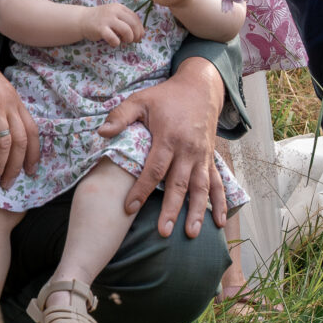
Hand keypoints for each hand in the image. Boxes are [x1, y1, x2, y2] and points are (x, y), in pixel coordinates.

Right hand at [82, 1, 144, 47]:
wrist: (82, 19)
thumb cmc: (101, 19)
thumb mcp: (114, 15)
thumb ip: (125, 20)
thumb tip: (140, 33)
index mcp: (119, 7)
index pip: (135, 18)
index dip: (140, 29)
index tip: (139, 36)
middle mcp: (114, 11)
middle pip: (133, 24)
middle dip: (136, 35)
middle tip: (134, 41)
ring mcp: (107, 19)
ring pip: (126, 30)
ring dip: (129, 38)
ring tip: (125, 41)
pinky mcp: (100, 28)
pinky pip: (113, 38)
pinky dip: (116, 43)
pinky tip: (114, 43)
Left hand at [102, 59, 227, 238]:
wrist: (200, 88)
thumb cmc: (166, 97)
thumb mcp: (140, 99)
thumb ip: (121, 116)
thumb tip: (102, 133)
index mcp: (168, 137)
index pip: (154, 169)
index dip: (141, 189)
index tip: (129, 208)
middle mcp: (187, 150)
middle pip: (178, 184)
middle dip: (171, 209)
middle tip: (163, 232)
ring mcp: (201, 156)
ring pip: (200, 187)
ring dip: (196, 211)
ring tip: (191, 233)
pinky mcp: (210, 159)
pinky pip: (217, 183)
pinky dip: (220, 202)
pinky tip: (219, 221)